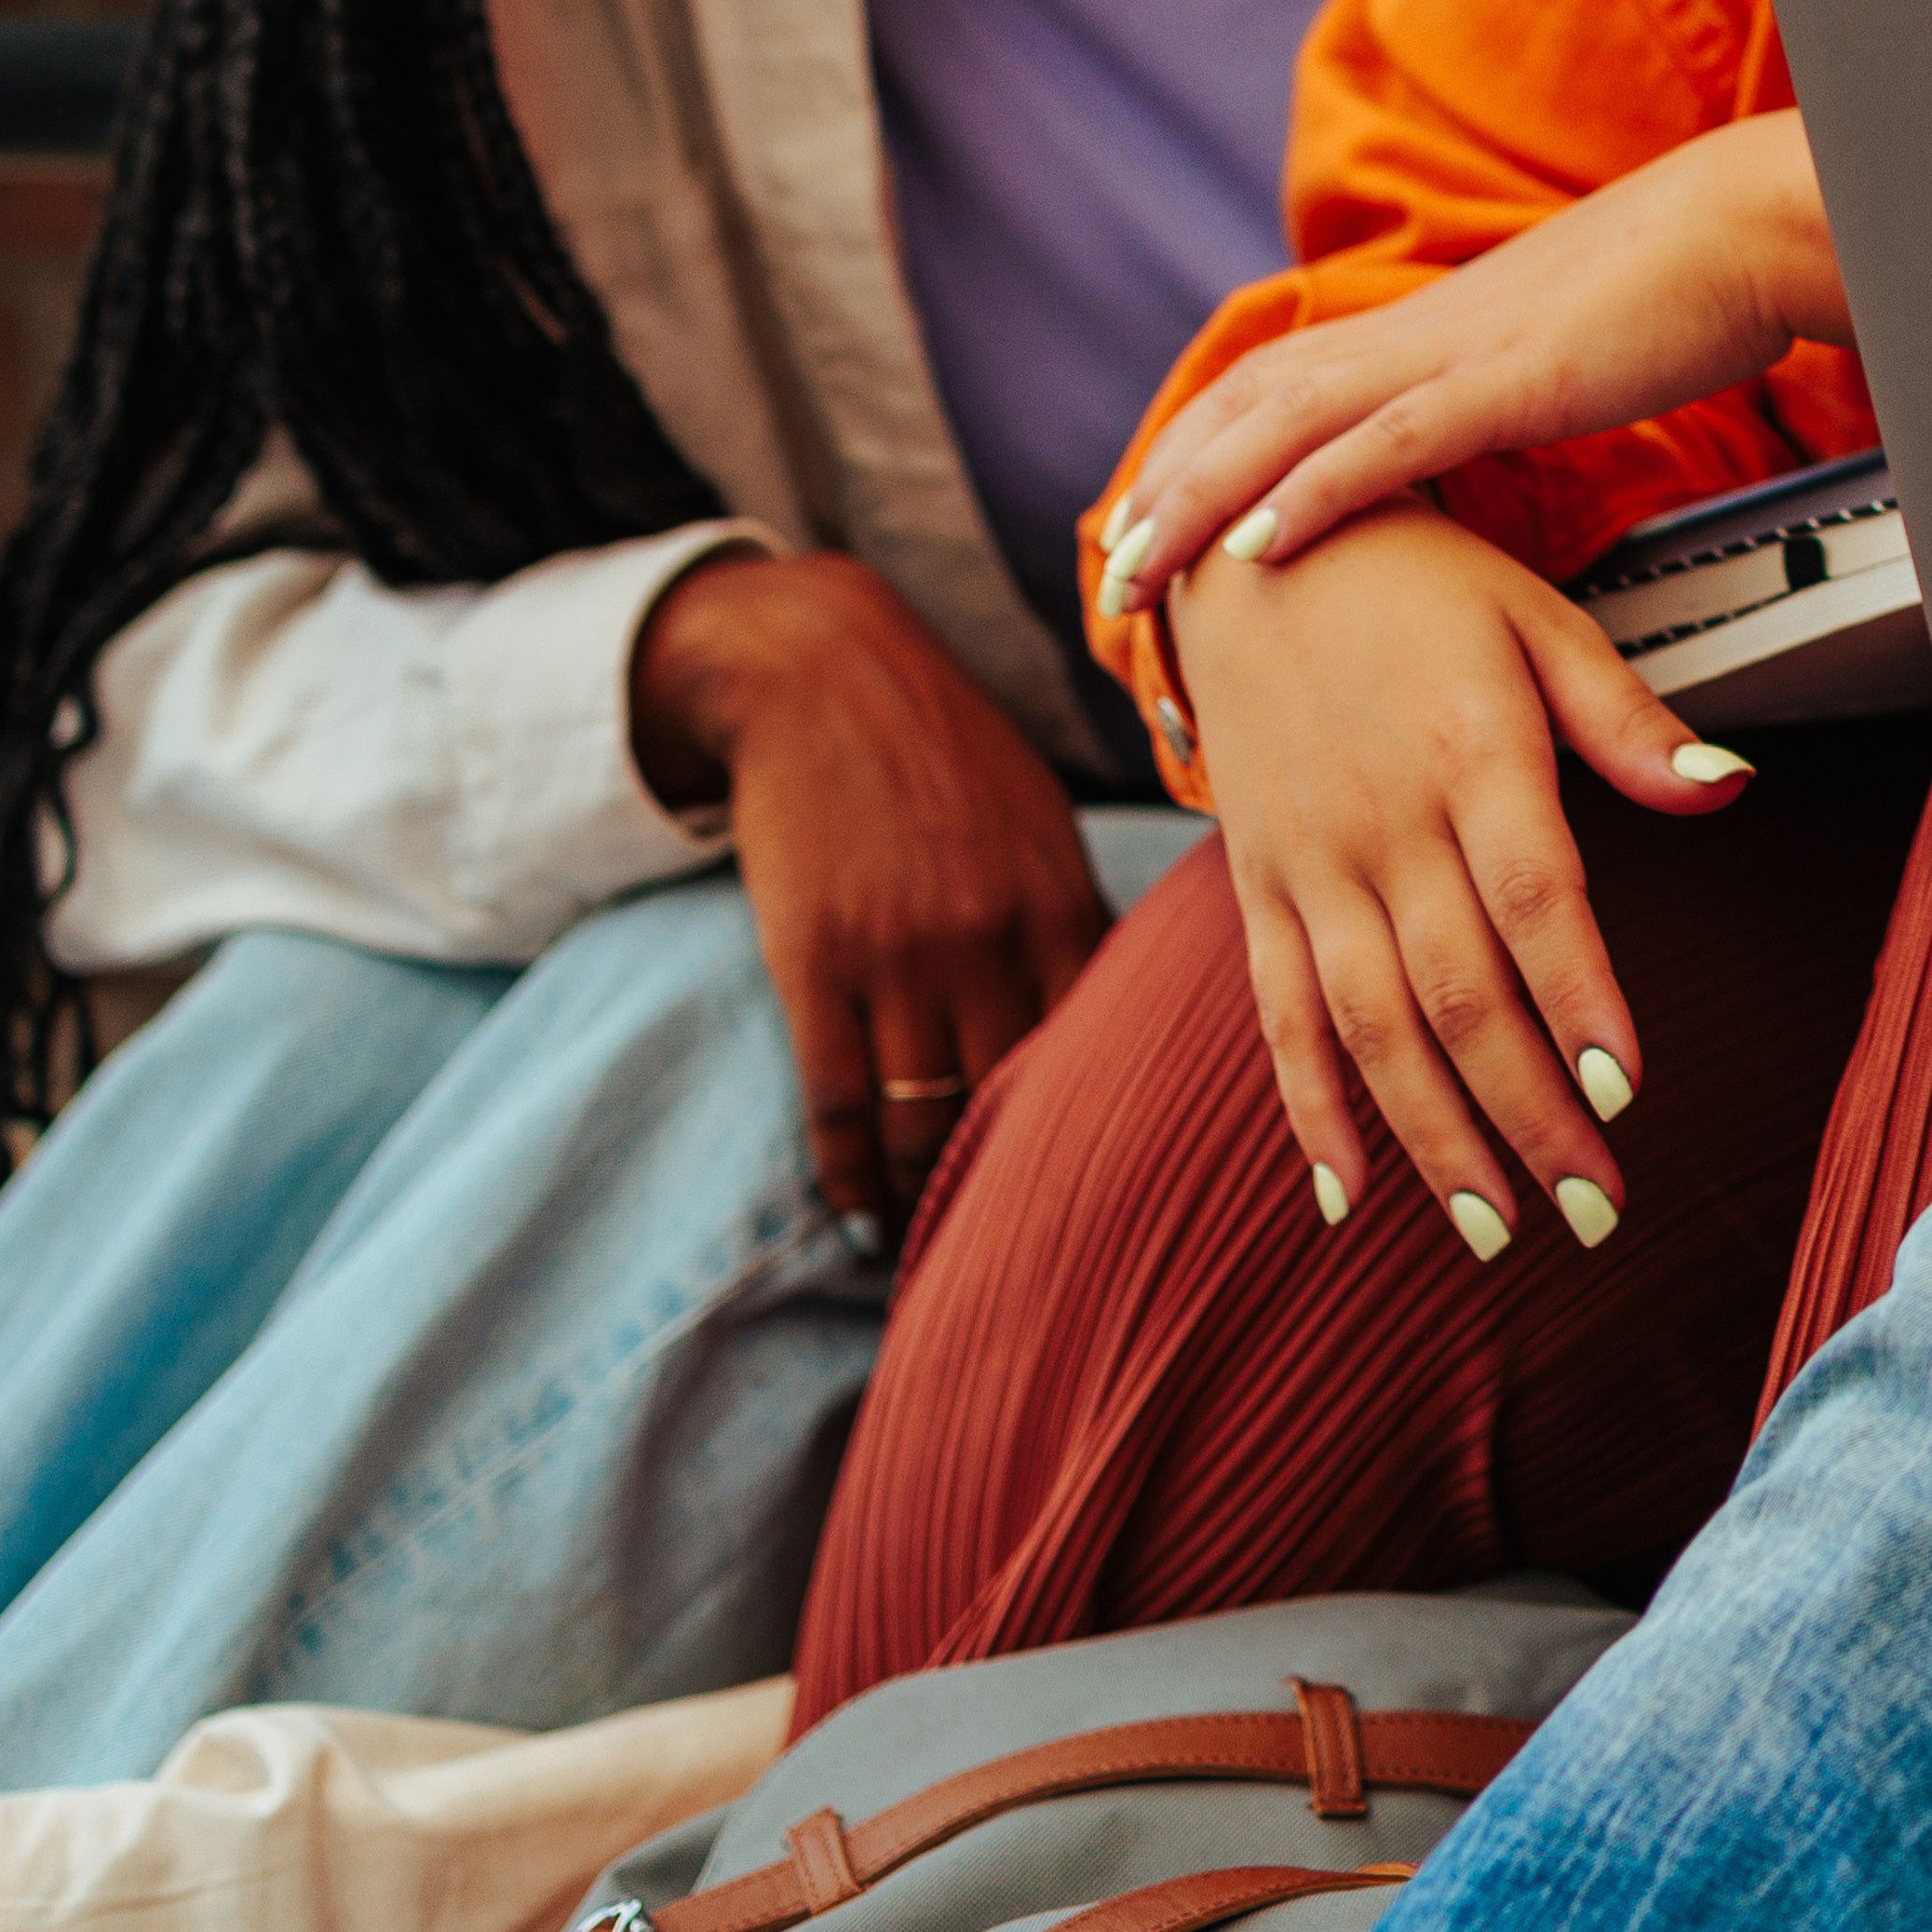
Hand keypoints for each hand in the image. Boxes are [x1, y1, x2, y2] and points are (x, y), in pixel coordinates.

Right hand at [627, 552, 1118, 1231]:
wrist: (819, 673)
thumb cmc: (945, 750)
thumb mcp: (1038, 820)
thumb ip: (1071, 919)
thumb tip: (1113, 1019)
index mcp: (1060, 902)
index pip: (1099, 1051)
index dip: (1106, 1133)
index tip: (1118, 1198)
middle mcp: (988, 938)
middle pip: (1018, 1100)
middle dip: (1024, 1183)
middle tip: (1039, 1259)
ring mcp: (897, 955)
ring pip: (925, 1117)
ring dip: (931, 1193)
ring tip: (939, 1243)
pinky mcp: (814, 963)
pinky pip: (838, 1101)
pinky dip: (851, 1173)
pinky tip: (864, 1214)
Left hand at [1095, 116, 1834, 621]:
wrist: (1747, 228)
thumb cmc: (1671, 296)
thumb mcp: (1554, 355)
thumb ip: (1493, 393)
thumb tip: (1460, 444)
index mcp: (1424, 332)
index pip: (1275, 389)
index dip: (1202, 454)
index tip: (1152, 526)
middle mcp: (1417, 336)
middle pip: (1251, 408)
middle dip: (1168, 490)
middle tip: (1109, 575)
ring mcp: (1457, 355)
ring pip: (1289, 426)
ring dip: (1202, 499)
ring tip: (1139, 572)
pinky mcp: (1511, 381)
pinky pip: (1391, 443)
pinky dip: (1314, 492)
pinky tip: (1260, 545)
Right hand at [1163, 499, 1750, 1256]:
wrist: (1248, 549)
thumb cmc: (1419, 585)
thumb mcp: (1537, 621)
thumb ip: (1628, 719)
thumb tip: (1730, 783)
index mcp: (1471, 755)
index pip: (1532, 901)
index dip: (1576, 999)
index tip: (1623, 1091)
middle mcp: (1382, 824)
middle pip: (1457, 993)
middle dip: (1526, 1113)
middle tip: (1593, 1209)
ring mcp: (1309, 865)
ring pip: (1369, 1028)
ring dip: (1431, 1139)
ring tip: (1494, 1232)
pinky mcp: (1259, 887)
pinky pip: (1278, 1016)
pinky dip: (1309, 1109)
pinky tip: (1348, 1195)